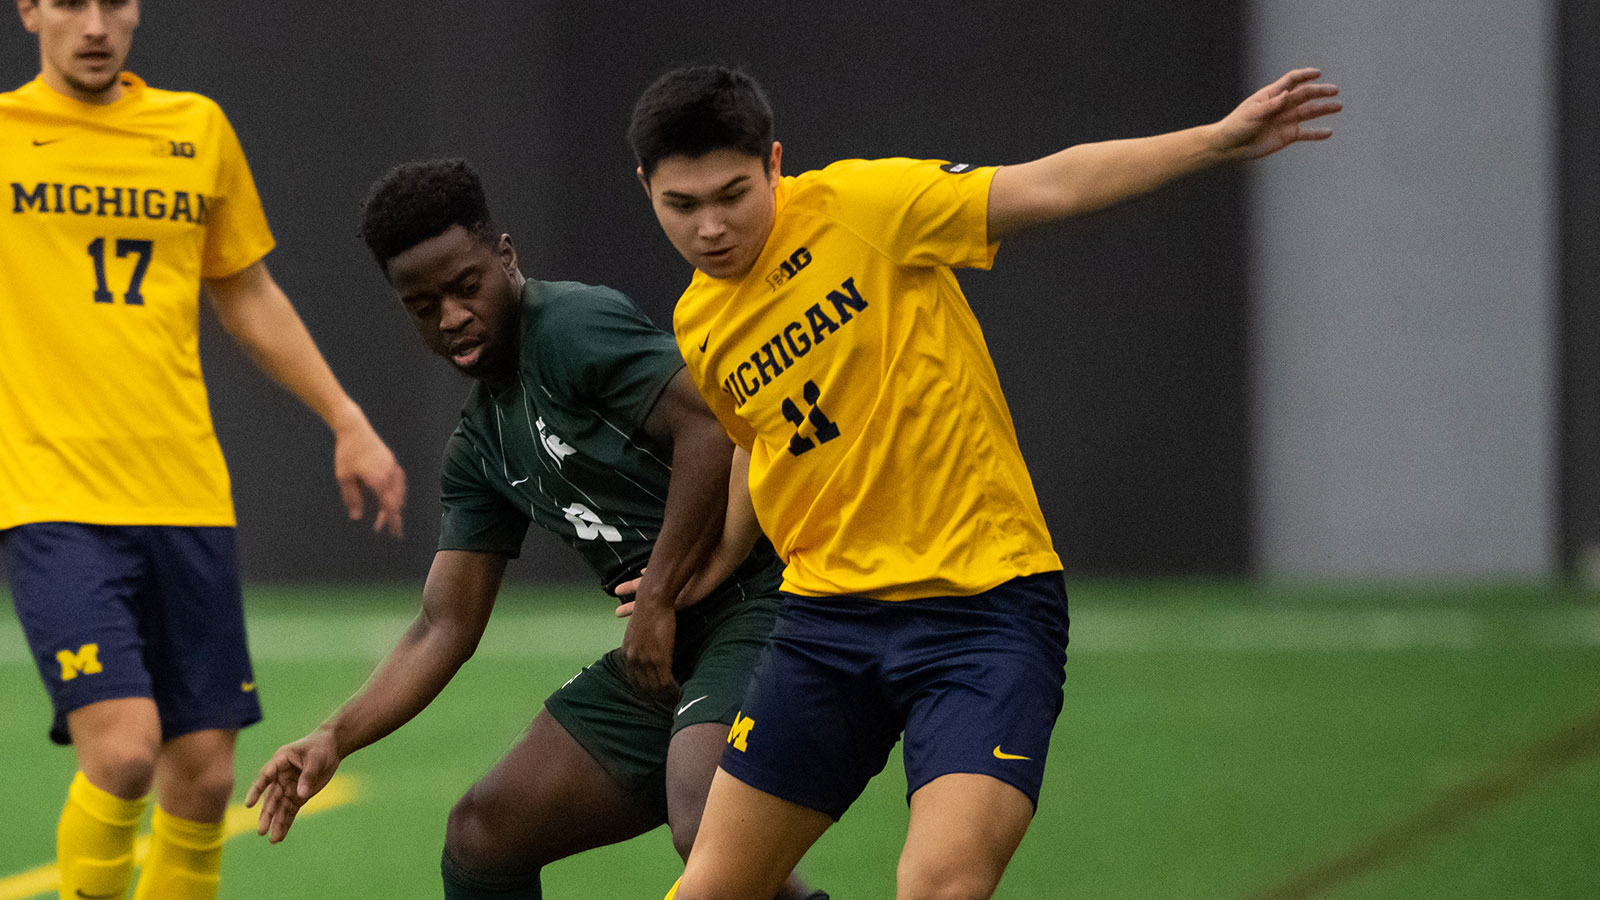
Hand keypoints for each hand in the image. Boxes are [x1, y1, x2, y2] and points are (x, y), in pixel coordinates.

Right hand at [244, 729, 341, 842]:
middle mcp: (280, 777)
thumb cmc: (320, 747)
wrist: (331, 747)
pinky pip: (290, 811)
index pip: (265, 776)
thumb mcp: (316, 758)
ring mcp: (289, 787)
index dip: (256, 790)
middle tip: (261, 831)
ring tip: (273, 840)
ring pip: (280, 808)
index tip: (249, 804)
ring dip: (276, 823)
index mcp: (280, 761)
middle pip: (271, 798)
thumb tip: (300, 795)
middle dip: (267, 815)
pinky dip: (286, 823)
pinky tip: (280, 836)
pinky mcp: (298, 796)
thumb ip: (308, 776)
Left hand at [334, 420, 406, 538]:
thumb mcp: (344, 478)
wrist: (354, 428)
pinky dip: (396, 493)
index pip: (390, 507)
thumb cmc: (346, 453)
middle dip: (390, 516)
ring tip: (383, 515)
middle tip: (379, 528)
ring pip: (399, 492)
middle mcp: (390, 474)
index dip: (393, 522)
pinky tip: (391, 497)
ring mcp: (393, 467)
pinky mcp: (392, 462)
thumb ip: (352, 499)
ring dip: (393, 505)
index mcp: (379, 480)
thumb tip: (357, 517)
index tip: (396, 534)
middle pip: (395, 502)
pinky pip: (399, 482)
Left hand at [620, 592, 677, 699]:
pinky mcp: (660, 658)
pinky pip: (667, 682)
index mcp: (626, 654)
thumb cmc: (647, 610)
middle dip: (655, 699)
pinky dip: (674, 690)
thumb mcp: (636, 630)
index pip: (634, 681)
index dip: (644, 692)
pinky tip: (680, 693)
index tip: (653, 698)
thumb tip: (644, 651)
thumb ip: (638, 645)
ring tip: (675, 702)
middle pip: (644, 688)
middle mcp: (634, 660)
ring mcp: (646, 660)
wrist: (652, 600)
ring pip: (656, 688)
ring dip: (666, 697)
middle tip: (666, 704)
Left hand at [1214, 68, 1340, 160]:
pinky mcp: (1288, 136)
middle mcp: (1282, 105)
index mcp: (1272, 95)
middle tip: (1334, 91)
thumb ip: (1271, 105)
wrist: (1230, 147)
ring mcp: (1286, 120)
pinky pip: (1306, 133)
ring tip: (1338, 106)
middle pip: (1305, 95)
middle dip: (1320, 92)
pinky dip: (1317, 133)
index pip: (1292, 81)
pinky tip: (1329, 132)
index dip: (1305, 75)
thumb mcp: (1253, 114)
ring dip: (1324, 109)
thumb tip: (1287, 94)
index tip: (1317, 73)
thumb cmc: (1237, 126)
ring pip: (1309, 112)